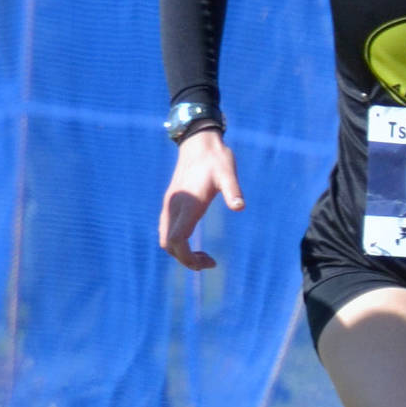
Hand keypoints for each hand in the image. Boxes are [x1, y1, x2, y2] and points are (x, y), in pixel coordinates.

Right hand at [159, 129, 243, 270]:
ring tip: (204, 255)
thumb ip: (233, 190)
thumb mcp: (228, 173)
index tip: (209, 262)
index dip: (187, 258)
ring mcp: (170, 206)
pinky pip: (167, 231)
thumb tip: (239, 207)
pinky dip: (178, 243)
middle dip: (185, 259)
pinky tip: (195, 240)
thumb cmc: (216, 159)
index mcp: (187, 204)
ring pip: (165, 239)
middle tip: (210, 261)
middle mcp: (174, 207)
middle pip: (168, 244)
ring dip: (181, 252)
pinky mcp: (171, 204)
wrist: (198, 144)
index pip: (176, 240)